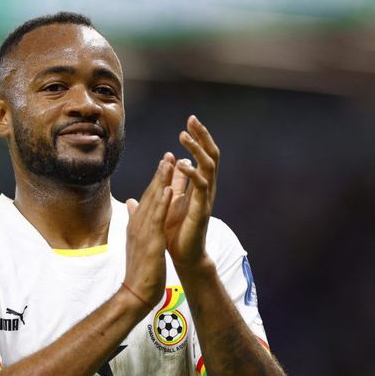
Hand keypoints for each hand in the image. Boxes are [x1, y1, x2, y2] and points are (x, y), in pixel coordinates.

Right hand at [122, 155, 173, 309]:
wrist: (136, 292)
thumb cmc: (140, 270)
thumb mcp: (137, 242)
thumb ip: (135, 221)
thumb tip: (131, 203)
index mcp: (137, 225)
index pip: (147, 198)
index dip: (156, 180)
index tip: (165, 163)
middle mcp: (138, 224)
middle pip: (150, 194)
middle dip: (159, 174)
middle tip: (168, 154)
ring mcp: (142, 232)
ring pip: (153, 202)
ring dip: (161, 181)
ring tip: (169, 162)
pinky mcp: (150, 241)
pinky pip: (157, 218)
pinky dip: (163, 202)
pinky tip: (169, 189)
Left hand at [164, 115, 219, 267]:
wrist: (183, 256)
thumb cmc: (176, 231)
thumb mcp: (169, 202)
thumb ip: (169, 185)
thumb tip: (164, 169)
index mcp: (199, 185)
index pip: (202, 155)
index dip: (198, 138)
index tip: (189, 122)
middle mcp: (207, 188)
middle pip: (211, 155)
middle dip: (202, 136)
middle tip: (192, 119)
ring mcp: (207, 198)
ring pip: (208, 166)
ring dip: (196, 149)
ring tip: (183, 137)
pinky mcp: (203, 209)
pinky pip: (202, 187)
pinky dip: (193, 174)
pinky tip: (182, 165)